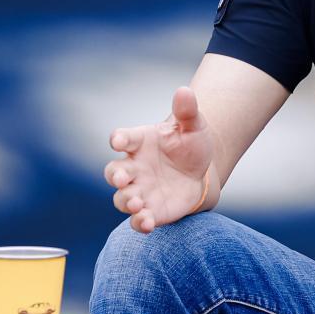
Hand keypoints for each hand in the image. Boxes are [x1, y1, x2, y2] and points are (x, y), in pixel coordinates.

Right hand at [104, 86, 216, 233]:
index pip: (123, 138)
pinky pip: (138, 220)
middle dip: (116, 176)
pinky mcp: (150, 211)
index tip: (118, 141)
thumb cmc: (190, 145)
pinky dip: (139, 223)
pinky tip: (147, 222)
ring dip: (126, 202)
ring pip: (121, 199)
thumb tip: (185, 91)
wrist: (200, 172)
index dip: (119, 139)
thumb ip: (187, 111)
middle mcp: (134, 168)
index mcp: (140, 143)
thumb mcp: (193, 125)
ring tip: (137, 203)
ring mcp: (140, 190)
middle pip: (114, 172)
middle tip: (124, 178)